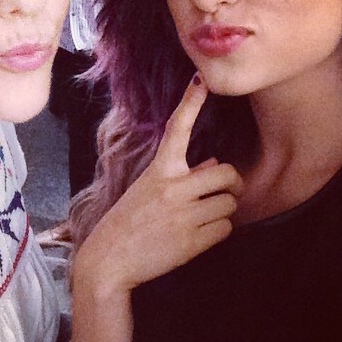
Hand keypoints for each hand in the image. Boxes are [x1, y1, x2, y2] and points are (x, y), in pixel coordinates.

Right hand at [75, 74, 242, 294]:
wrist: (109, 261)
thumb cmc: (127, 223)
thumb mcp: (147, 192)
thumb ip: (182, 176)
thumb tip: (214, 164)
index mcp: (158, 171)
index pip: (176, 129)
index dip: (190, 103)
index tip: (201, 80)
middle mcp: (172, 188)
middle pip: (227, 174)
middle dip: (233, 185)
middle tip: (226, 192)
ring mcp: (183, 214)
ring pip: (230, 204)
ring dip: (223, 212)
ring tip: (203, 219)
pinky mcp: (191, 241)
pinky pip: (225, 229)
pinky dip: (218, 232)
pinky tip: (198, 237)